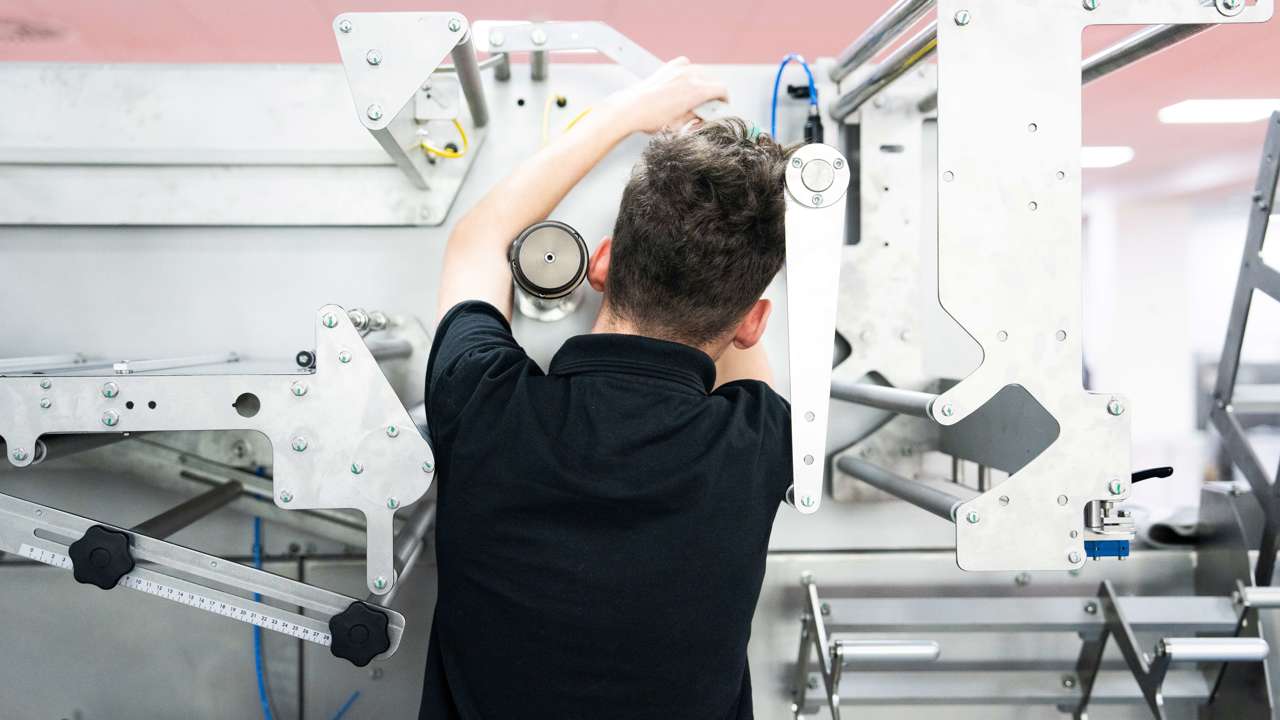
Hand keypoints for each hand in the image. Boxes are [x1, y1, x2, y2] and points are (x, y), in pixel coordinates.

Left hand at [603, 57, 728, 134]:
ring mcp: (678, 70)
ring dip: (699, 84)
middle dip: (710, 95)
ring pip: (699, 73)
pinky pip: (685, 65)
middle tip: (703, 108)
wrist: (630, 109)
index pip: (722, 89)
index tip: (722, 105)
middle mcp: (689, 76)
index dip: (725, 99)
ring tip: (690, 98)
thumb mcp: (679, 126)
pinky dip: (687, 73)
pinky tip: (682, 84)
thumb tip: (702, 116)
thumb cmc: (651, 119)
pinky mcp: (668, 68)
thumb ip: (695, 118)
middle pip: (710, 82)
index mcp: (696, 91)